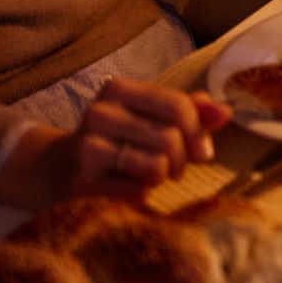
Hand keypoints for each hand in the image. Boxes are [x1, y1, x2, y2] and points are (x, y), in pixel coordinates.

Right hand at [0, 79, 230, 208]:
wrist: (55, 171)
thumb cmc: (116, 142)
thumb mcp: (149, 118)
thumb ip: (189, 112)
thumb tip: (226, 112)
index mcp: (119, 90)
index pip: (179, 106)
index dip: (200, 132)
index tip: (201, 150)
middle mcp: (100, 113)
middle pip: (171, 137)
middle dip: (182, 159)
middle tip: (173, 168)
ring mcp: (88, 147)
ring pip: (157, 163)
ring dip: (163, 176)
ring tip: (152, 176)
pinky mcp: (84, 181)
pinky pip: (138, 190)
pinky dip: (143, 193)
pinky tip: (129, 187)